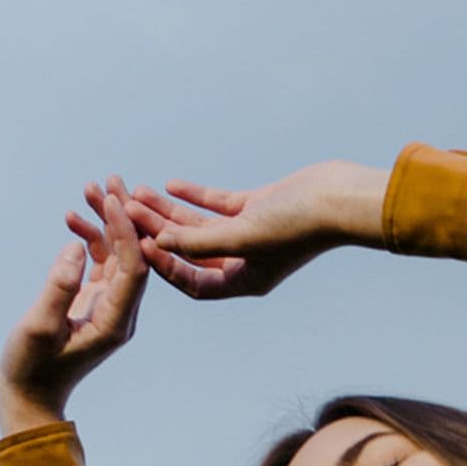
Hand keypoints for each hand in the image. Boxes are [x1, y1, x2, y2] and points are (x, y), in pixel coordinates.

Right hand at [0, 175, 148, 433]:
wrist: (29, 395)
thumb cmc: (31, 367)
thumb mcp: (38, 327)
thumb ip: (58, 286)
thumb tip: (76, 246)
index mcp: (115, 321)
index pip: (133, 267)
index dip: (126, 231)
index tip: (113, 200)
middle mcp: (120, 311)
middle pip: (132, 254)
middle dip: (122, 216)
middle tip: (110, 179)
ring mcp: (109, 305)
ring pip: (116, 254)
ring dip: (105, 222)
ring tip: (89, 188)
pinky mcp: (94, 302)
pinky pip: (100, 263)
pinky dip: (90, 239)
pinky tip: (74, 219)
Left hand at [118, 159, 387, 301]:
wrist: (340, 197)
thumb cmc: (298, 225)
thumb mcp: (243, 236)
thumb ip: (200, 242)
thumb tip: (157, 244)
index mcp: (244, 280)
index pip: (192, 282)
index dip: (164, 267)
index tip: (137, 247)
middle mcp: (245, 261)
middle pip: (189, 250)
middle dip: (157, 231)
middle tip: (126, 212)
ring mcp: (251, 233)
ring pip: (199, 225)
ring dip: (170, 211)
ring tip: (139, 192)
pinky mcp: (258, 208)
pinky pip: (218, 205)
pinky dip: (195, 196)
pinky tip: (170, 183)